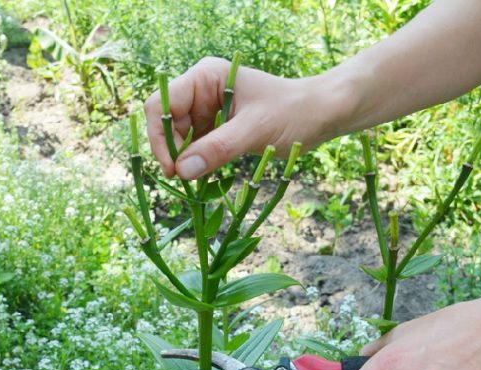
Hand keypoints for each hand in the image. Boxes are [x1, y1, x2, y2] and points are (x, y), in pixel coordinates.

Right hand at [143, 58, 331, 178]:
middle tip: (186, 180)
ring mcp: (208, 109)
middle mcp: (201, 90)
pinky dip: (198, 163)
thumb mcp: (255, 130)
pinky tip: (207, 177)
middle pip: (167, 123)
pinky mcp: (217, 127)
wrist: (320, 114)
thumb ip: (218, 148)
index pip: (162, 104)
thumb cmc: (293, 112)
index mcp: (206, 77)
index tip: (172, 167)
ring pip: (179, 139)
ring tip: (200, 181)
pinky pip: (196, 147)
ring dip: (186, 161)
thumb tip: (182, 170)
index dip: (160, 136)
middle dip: (173, 152)